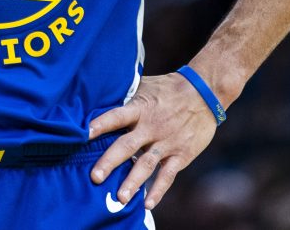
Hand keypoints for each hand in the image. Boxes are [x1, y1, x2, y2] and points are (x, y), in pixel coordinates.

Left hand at [86, 72, 219, 209]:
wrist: (204, 92)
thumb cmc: (169, 88)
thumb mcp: (146, 85)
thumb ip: (126, 96)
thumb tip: (99, 97)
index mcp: (141, 108)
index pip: (117, 116)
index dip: (101, 124)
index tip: (84, 134)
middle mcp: (151, 126)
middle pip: (127, 145)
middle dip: (110, 162)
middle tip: (95, 177)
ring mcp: (167, 142)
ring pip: (146, 164)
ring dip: (132, 181)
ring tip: (120, 198)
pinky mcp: (181, 154)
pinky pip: (168, 175)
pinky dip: (158, 190)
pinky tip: (147, 204)